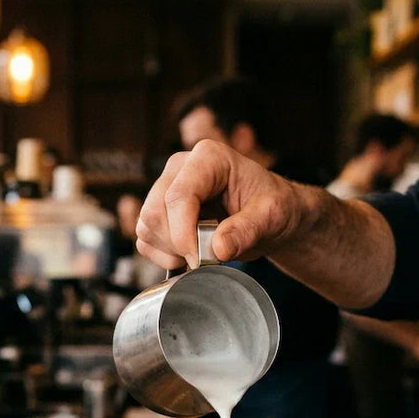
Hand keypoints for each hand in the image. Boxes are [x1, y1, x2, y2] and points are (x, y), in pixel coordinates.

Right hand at [135, 140, 310, 268]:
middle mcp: (180, 169)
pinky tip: (190, 254)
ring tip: (204, 251)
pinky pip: (145, 240)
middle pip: (155, 213)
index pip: (178, 195)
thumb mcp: (272, 216)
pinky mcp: (160, 212)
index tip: (201, 259)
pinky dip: (164, 256)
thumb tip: (218, 248)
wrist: (269, 217)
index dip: (184, 233)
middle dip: (179, 244)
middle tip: (211, 255)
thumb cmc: (273, 207)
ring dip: (172, 251)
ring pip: (147, 227)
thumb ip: (247, 230)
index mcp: (208, 158)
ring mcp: (166, 189)